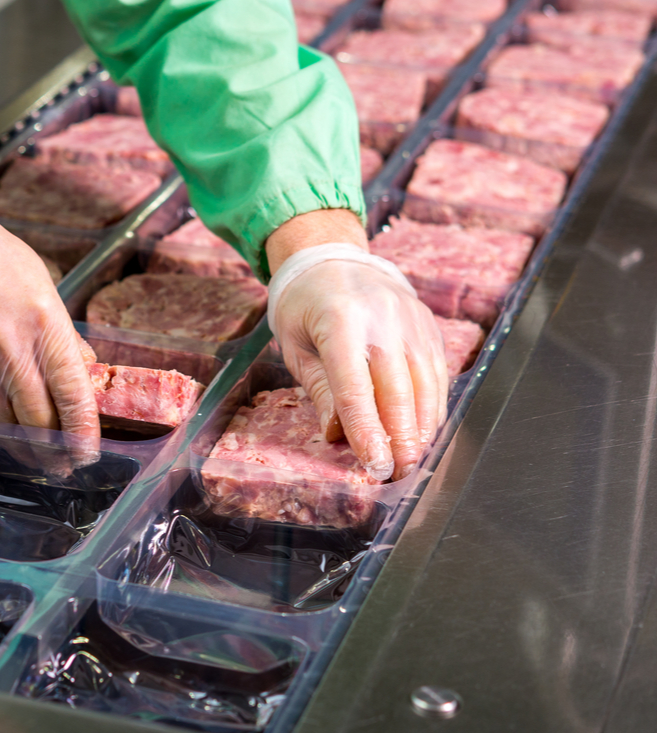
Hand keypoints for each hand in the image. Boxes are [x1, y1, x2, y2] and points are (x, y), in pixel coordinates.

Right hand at [0, 154, 100, 463]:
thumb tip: (83, 366)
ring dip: (21, 447)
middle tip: (61, 464)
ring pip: (4, 426)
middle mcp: (12, 352)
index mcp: (44, 326)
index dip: (83, 432)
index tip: (87, 454)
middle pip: (38, 422)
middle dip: (54, 451)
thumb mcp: (39, 282)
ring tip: (32, 458)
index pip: (73, 394)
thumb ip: (60, 331)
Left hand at [267, 211, 447, 480]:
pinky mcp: (428, 325)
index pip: (356, 387)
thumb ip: (318, 388)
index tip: (375, 465)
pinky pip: (437, 373)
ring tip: (414, 460)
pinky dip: (434, 406)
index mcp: (340, 321)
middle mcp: (383, 319)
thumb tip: (337, 433)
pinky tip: (426, 431)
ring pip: (426, 384)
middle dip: (401, 438)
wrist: (332, 259)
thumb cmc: (305, 305)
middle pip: (399, 389)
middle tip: (398, 473)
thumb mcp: (296, 345)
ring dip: (423, 428)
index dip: (367, 431)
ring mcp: (411, 320)